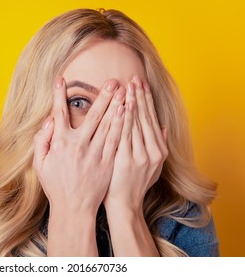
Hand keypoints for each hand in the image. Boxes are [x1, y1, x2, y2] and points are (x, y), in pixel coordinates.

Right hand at [33, 76, 125, 213]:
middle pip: (92, 115)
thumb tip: (49, 120)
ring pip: (108, 125)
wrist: (74, 208)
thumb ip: (41, 140)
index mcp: (60, 143)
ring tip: (124, 90)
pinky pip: (116, 139)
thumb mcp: (39, 164)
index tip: (60, 79)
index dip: (58, 95)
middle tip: (113, 80)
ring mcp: (95, 153)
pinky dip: (122, 124)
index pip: (59, 113)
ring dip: (116, 106)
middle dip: (103, 96)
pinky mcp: (107, 162)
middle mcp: (79, 145)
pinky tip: (127, 112)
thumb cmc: (56, 185)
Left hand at [103, 75, 167, 210]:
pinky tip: (122, 105)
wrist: (124, 205)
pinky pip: (124, 134)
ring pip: (136, 123)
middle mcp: (152, 152)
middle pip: (145, 118)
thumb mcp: (152, 167)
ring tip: (128, 85)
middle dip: (140, 96)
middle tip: (135, 78)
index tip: (142, 85)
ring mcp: (140, 155)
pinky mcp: (126, 159)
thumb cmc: (134, 185)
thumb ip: (158, 146)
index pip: (152, 119)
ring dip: (132, 103)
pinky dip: (124, 119)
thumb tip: (161, 128)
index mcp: (158, 151)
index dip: (147, 101)